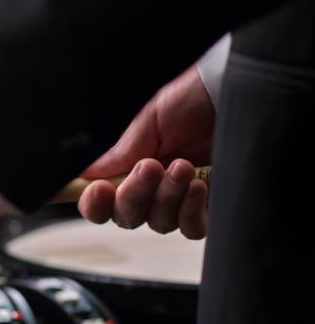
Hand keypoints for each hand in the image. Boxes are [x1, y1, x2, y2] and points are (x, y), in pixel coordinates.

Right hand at [78, 65, 213, 238]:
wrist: (237, 93)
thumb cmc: (194, 100)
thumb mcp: (150, 121)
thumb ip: (121, 153)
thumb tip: (86, 174)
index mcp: (129, 169)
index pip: (101, 203)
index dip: (94, 204)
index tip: (99, 189)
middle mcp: (152, 190)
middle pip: (126, 217)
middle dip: (135, 195)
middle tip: (151, 166)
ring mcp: (180, 202)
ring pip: (159, 223)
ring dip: (167, 196)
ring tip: (184, 165)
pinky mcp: (210, 208)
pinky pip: (191, 230)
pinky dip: (190, 212)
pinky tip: (198, 186)